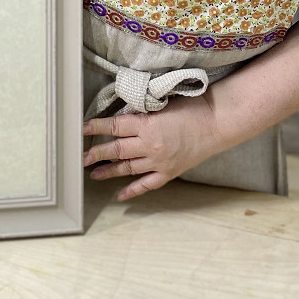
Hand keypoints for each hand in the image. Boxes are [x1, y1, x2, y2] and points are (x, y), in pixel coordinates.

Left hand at [83, 94, 224, 201]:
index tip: (81, 128)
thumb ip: (143, 111)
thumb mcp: (163, 102)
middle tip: (80, 157)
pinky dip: (133, 191)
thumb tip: (122, 114)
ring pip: (127, 168)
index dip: (95, 127)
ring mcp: (159, 162)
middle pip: (116, 150)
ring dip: (109, 171)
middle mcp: (150, 146)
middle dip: (96, 153)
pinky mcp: (169, 172)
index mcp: (147, 125)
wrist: (218, 122)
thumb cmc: (193, 106)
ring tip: (93, 173)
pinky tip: (120, 195)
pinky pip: (147, 184)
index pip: (114, 127)